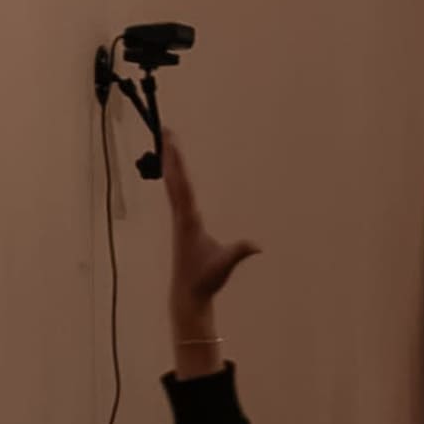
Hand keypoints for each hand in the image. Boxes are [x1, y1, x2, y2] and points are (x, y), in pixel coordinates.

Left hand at [158, 133, 255, 369]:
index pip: (182, 186)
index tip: (173, 143)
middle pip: (173, 179)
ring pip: (173, 185)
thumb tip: (256, 245)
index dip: (178, 164)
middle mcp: (181, 216)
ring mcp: (180, 220)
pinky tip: (177, 175)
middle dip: (171, 155)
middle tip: (167, 131)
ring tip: (169, 145)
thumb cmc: (205, 278)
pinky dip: (177, 180)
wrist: (188, 293)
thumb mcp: (224, 265)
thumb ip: (239, 252)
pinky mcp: (183, 225)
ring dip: (172, 164)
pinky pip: (178, 195)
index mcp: (188, 220)